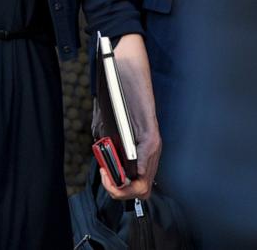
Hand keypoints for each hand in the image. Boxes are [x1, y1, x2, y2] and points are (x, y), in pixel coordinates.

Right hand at [103, 33, 161, 199]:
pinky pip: (146, 158)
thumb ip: (108, 143)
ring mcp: (152, 143)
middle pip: (140, 190)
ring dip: (122, 184)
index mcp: (140, 150)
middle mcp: (150, 150)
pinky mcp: (151, 130)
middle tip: (105, 175)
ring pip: (143, 182)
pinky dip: (135, 167)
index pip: (135, 184)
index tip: (104, 173)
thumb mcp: (108, 123)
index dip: (117, 188)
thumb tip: (104, 161)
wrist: (127, 64)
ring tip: (108, 172)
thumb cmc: (117, 92)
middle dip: (118, 191)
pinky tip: (122, 165)